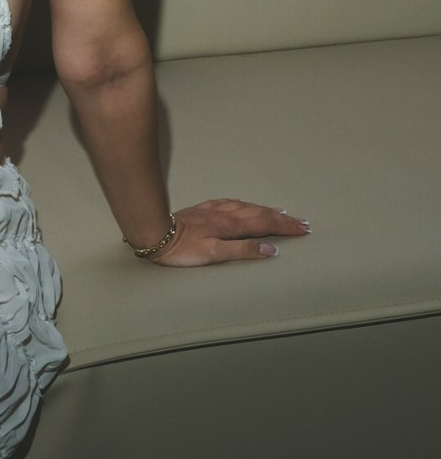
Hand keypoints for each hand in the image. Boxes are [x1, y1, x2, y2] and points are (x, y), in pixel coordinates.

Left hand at [146, 200, 309, 267]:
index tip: (303, 229)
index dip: (286, 227)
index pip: (266, 224)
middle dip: (283, 218)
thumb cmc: (182, 249)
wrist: (154, 233)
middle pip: (261, 214)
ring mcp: (214, 210)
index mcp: (231, 226)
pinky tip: (245, 205)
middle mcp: (226, 214)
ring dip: (266, 210)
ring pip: (247, 207)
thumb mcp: (213, 254)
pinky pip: (231, 203)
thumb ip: (242, 251)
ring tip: (281, 212)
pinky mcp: (203, 210)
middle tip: (301, 222)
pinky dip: (245, 205)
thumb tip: (269, 250)